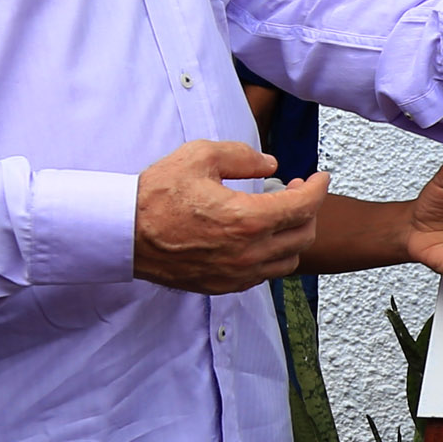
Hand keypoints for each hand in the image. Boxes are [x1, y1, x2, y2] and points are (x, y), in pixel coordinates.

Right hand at [135, 139, 325, 292]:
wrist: (123, 233)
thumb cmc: (156, 195)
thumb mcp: (200, 156)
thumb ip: (243, 156)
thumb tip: (271, 165)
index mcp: (247, 220)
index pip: (304, 206)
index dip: (318, 188)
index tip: (319, 177)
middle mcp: (248, 252)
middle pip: (304, 234)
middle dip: (308, 209)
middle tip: (297, 190)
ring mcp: (236, 274)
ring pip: (289, 259)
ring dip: (293, 234)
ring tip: (279, 213)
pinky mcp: (223, 285)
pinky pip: (265, 274)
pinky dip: (273, 254)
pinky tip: (259, 236)